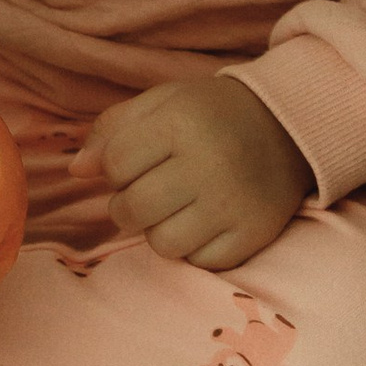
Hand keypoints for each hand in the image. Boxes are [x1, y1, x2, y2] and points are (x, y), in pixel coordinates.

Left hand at [73, 73, 311, 270]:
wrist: (288, 127)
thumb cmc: (211, 114)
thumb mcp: (162, 102)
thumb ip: (112, 129)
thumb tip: (77, 170)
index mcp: (180, 123)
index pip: (115, 164)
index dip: (111, 169)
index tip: (128, 165)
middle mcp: (208, 165)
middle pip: (133, 210)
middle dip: (126, 206)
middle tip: (145, 193)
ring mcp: (233, 205)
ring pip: (164, 244)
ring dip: (158, 231)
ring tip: (173, 210)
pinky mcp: (254, 235)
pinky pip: (201, 263)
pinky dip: (193, 249)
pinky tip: (202, 223)